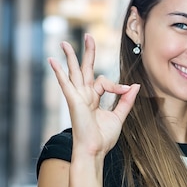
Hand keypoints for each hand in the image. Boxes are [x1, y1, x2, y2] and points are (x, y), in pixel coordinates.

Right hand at [49, 34, 139, 156]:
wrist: (95, 151)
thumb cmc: (103, 138)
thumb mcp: (119, 116)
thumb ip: (125, 101)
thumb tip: (134, 85)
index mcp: (93, 98)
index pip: (104, 82)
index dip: (117, 85)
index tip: (127, 90)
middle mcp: (84, 95)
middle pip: (85, 69)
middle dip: (88, 52)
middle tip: (89, 36)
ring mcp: (77, 97)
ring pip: (74, 72)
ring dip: (70, 57)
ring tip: (65, 42)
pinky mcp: (73, 101)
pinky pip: (65, 83)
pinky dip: (59, 72)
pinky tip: (52, 60)